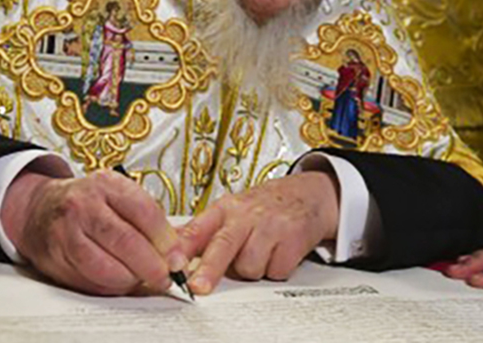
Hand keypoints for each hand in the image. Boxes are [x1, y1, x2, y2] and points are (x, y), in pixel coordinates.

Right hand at [2, 170, 184, 295]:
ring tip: (141, 280)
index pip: (144, 211)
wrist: (42, 208)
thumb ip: (150, 219)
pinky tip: (119, 282)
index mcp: (107, 184)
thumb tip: (180, 252)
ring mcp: (66, 231)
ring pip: (105, 266)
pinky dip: (109, 286)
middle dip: (151, 265)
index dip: (165, 240)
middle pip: (125, 241)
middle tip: (165, 277)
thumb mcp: (119, 195)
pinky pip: (88, 280)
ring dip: (130, 279)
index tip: (177, 259)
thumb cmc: (90, 203)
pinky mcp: (55, 257)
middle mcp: (84, 204)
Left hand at [179, 171, 339, 294]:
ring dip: (252, 270)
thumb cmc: (265, 207)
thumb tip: (173, 251)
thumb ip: (203, 231)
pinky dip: (275, 269)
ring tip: (260, 253)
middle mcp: (246, 215)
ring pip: (249, 267)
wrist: (310, 194)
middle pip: (223, 245)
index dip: (183, 248)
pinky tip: (278, 253)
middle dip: (209, 269)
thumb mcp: (231, 210)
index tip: (172, 265)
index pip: (198, 227)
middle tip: (198, 287)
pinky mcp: (294, 239)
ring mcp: (271, 226)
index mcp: (225, 208)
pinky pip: (275, 271)